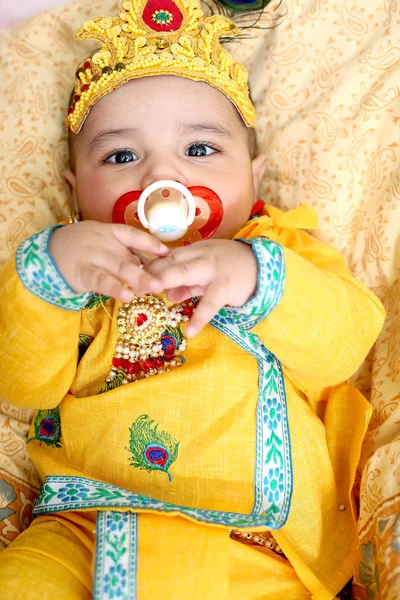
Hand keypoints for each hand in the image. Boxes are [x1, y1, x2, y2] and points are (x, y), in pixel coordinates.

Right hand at [49, 221, 168, 301]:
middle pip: (129, 258)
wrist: (48, 251)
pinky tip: (127, 296)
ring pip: (119, 269)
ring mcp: (93, 257)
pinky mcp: (83, 273)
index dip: (150, 243)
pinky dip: (115, 288)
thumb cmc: (82, 247)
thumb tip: (147, 264)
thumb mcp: (101, 241)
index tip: (167, 253)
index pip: (133, 235)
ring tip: (153, 289)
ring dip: (138, 279)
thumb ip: (122, 251)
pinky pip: (101, 281)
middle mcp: (104, 243)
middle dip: (149, 271)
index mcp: (109, 232)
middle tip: (164, 282)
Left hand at [145, 239, 256, 336]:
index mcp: (197, 252)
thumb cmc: (232, 269)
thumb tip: (169, 294)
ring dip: (169, 282)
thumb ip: (189, 283)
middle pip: (173, 262)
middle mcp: (203, 257)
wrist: (263, 267)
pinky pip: (210, 303)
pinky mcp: (227, 287)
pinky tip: (189, 330)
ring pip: (188, 274)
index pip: (168, 257)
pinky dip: (199, 317)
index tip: (132, 276)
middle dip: (152, 272)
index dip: (150, 266)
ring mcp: (215, 271)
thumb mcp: (208, 273)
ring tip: (154, 295)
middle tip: (134, 285)